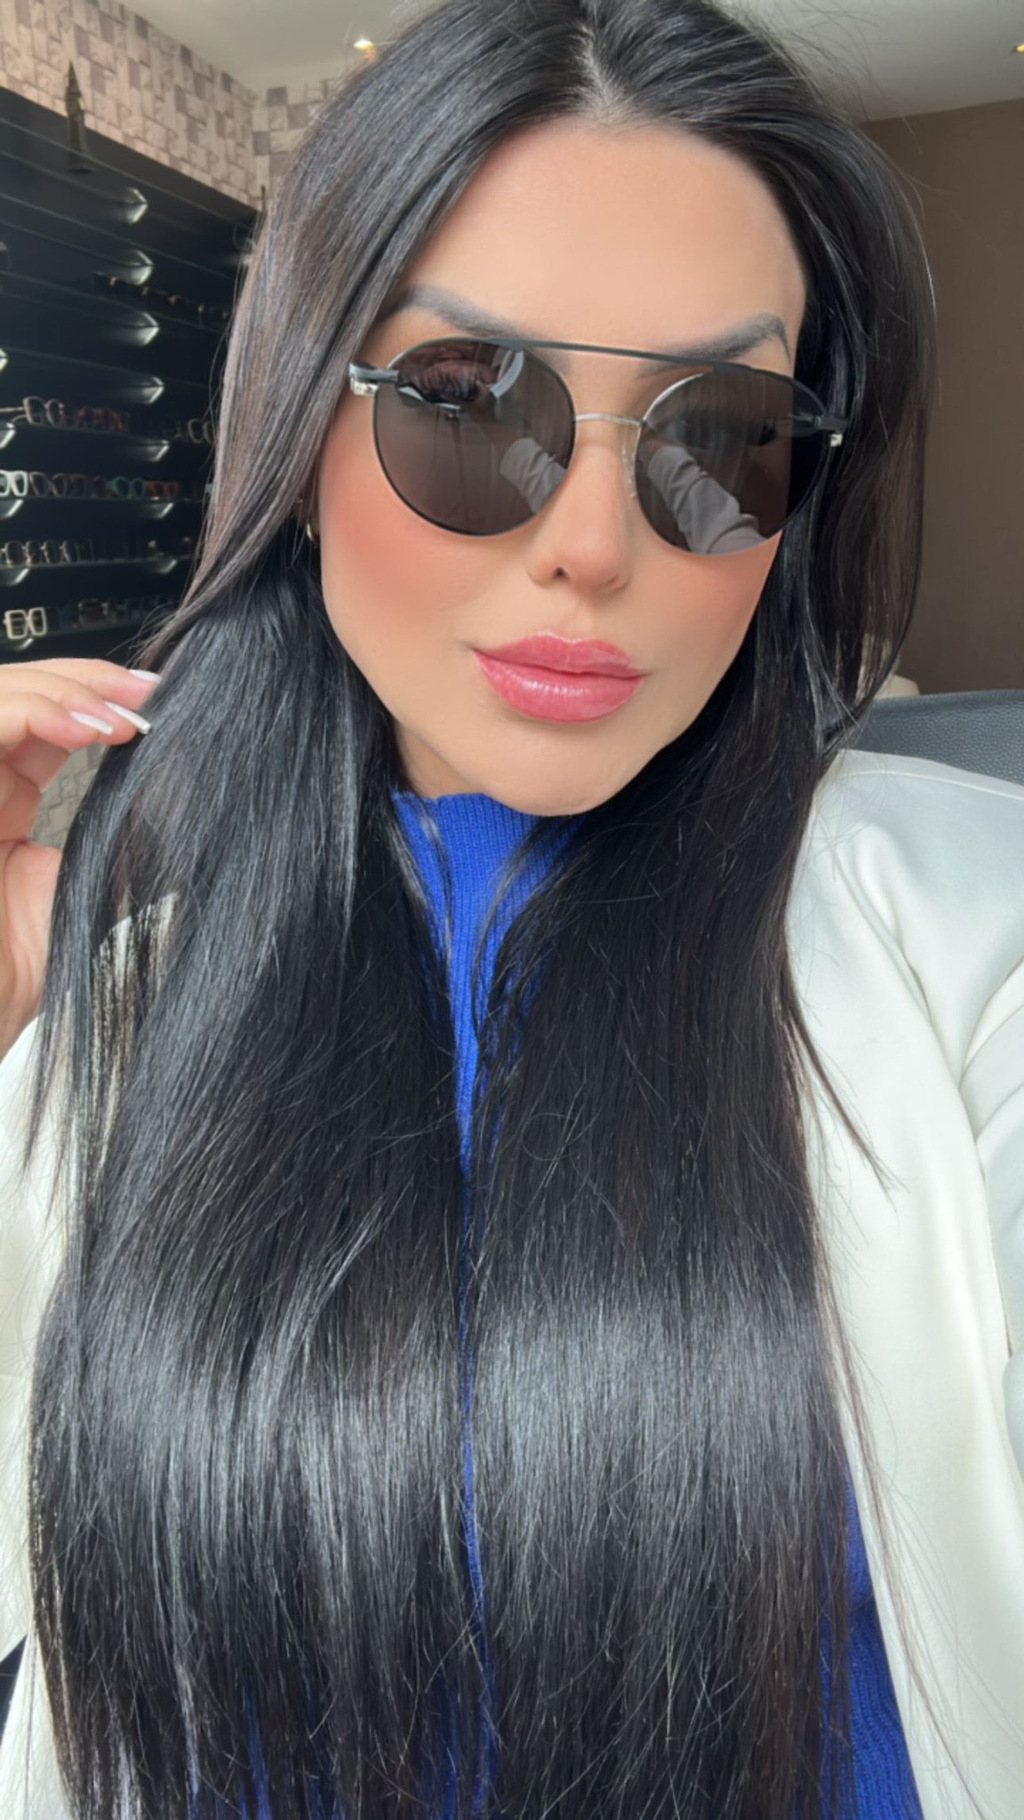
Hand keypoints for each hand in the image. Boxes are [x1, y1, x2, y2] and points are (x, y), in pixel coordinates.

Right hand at [0, 657, 157, 1058]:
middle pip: (21, 689)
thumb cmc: (15, 970)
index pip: (46, 713)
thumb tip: (189, 788)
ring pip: (0, 691)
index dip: (96, 695)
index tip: (159, 704)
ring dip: (68, 689)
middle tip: (148, 694)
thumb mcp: (89, 882)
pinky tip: (90, 731)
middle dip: (88, 678)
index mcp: (5, 795)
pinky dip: (39, 711)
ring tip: (125, 718)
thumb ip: (126, 833)